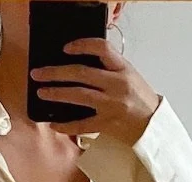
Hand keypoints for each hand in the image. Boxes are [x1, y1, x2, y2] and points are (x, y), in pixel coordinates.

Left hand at [30, 37, 161, 144]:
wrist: (152, 124)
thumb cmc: (139, 98)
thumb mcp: (129, 75)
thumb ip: (109, 68)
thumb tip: (80, 63)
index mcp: (123, 69)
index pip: (102, 48)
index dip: (81, 45)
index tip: (66, 48)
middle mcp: (117, 85)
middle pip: (82, 73)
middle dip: (56, 72)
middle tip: (38, 73)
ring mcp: (111, 105)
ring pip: (78, 96)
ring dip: (56, 93)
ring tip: (41, 92)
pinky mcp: (107, 124)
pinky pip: (81, 125)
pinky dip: (65, 125)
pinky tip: (53, 124)